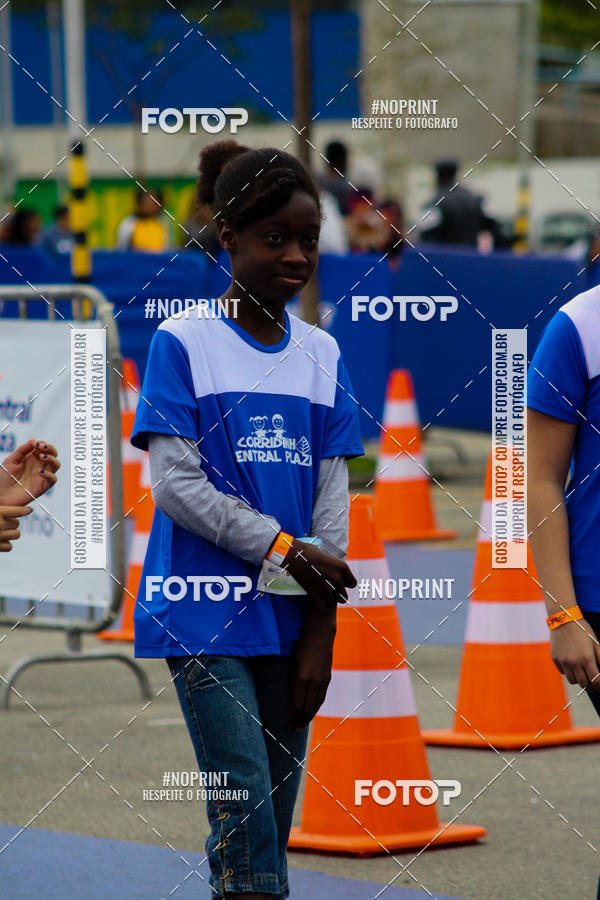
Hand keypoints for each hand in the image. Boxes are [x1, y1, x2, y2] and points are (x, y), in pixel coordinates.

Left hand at [0, 439, 59, 506]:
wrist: (2, 495)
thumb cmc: (4, 478)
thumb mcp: (11, 460)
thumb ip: (22, 450)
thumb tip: (33, 440)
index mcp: (32, 457)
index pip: (43, 447)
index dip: (41, 443)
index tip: (34, 443)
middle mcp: (40, 465)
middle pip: (53, 454)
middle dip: (49, 448)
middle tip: (41, 447)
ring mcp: (43, 475)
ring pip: (56, 464)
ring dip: (51, 459)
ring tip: (42, 457)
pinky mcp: (44, 486)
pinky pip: (53, 479)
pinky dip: (49, 474)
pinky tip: (40, 472)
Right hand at [0, 504, 32, 550]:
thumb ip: (4, 511)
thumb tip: (20, 510)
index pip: (16, 511)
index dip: (23, 511)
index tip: (29, 510)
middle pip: (17, 523)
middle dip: (11, 524)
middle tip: (1, 524)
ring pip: (16, 534)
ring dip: (10, 534)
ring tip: (0, 533)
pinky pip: (9, 547)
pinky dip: (5, 545)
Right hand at [282, 539, 356, 611]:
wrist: (294, 554)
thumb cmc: (310, 552)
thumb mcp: (328, 557)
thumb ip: (336, 567)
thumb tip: (339, 573)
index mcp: (343, 567)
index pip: (352, 584)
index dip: (345, 584)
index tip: (337, 582)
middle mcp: (337, 578)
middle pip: (343, 597)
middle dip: (336, 595)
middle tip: (327, 590)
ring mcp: (326, 586)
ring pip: (333, 603)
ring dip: (328, 601)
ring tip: (321, 595)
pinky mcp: (314, 593)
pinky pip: (322, 608)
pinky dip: (319, 606)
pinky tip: (315, 599)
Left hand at [285, 608, 336, 729]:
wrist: (320, 634)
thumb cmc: (300, 647)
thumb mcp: (291, 664)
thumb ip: (292, 682)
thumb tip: (292, 698)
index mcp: (302, 679)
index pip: (297, 705)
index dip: (291, 717)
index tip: (285, 722)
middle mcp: (314, 683)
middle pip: (307, 709)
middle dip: (299, 721)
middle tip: (292, 728)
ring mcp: (323, 681)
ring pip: (316, 705)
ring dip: (308, 717)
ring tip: (301, 724)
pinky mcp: (327, 679)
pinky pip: (321, 698)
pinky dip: (314, 707)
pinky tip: (310, 711)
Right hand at [550, 619, 599, 691]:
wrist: (563, 619)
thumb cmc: (582, 629)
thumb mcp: (595, 642)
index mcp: (587, 658)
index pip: (595, 680)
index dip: (599, 686)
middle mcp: (574, 661)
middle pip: (583, 684)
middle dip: (590, 686)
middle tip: (593, 684)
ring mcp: (563, 661)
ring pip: (572, 680)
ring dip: (579, 680)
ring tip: (582, 675)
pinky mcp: (555, 658)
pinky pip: (563, 672)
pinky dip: (568, 672)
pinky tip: (572, 666)